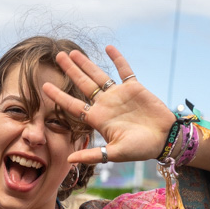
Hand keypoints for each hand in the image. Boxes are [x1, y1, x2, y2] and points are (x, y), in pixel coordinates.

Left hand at [42, 46, 176, 165]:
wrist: (164, 140)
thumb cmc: (140, 149)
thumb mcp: (115, 154)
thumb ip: (93, 155)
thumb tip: (69, 160)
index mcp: (98, 119)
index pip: (73, 105)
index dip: (59, 96)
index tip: (44, 86)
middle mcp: (105, 104)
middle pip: (83, 84)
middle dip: (70, 70)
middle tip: (58, 56)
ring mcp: (119, 95)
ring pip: (99, 75)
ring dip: (87, 63)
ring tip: (73, 52)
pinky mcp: (135, 88)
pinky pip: (124, 70)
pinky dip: (117, 59)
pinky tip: (108, 48)